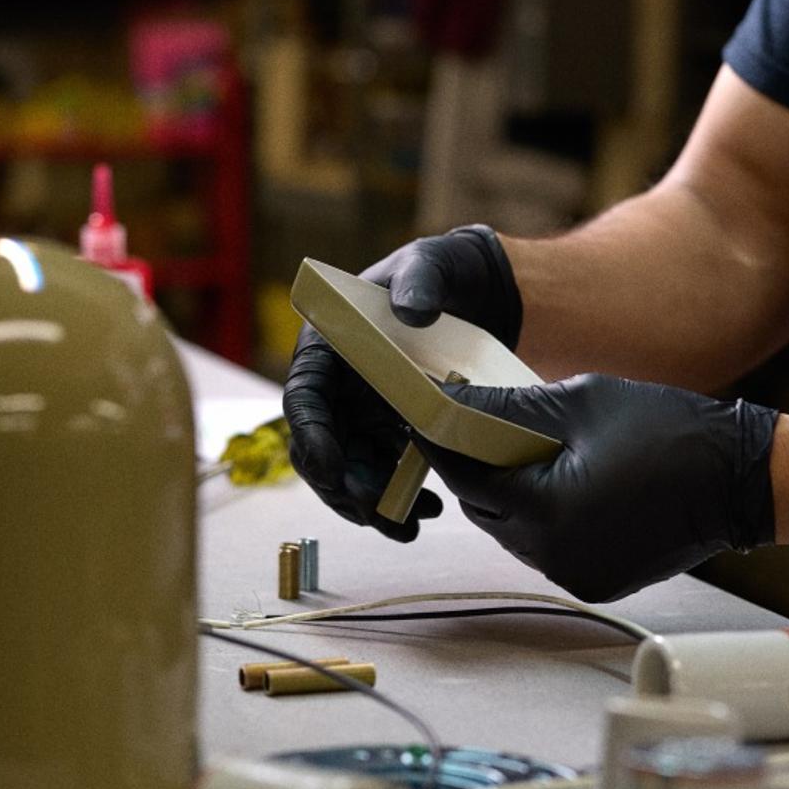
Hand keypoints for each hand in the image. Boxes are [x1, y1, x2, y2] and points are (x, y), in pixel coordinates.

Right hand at [282, 228, 521, 537]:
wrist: (485, 292)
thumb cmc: (446, 272)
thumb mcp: (434, 263)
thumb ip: (419, 279)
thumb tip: (410, 311)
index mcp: (329, 346)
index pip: (303, 398)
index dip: (311, 437)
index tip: (330, 469)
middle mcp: (339, 386)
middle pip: (324, 448)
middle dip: (343, 487)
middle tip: (375, 511)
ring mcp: (366, 412)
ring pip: (354, 471)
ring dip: (373, 504)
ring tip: (409, 525)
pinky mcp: (397, 431)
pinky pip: (389, 472)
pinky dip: (402, 497)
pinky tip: (431, 511)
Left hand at [423, 376, 777, 601]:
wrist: (742, 480)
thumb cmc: (671, 432)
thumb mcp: (583, 403)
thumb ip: (511, 408)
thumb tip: (455, 402)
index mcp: (546, 509)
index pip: (465, 476)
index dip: (441, 445)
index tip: (426, 418)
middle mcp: (553, 554)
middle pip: (485, 509)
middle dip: (478, 469)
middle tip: (481, 428)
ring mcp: (576, 574)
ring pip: (514, 532)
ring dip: (511, 495)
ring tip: (533, 454)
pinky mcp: (596, 581)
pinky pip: (548, 549)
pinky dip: (545, 519)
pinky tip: (567, 485)